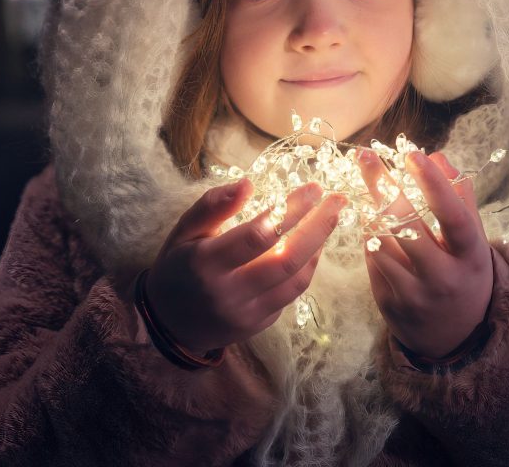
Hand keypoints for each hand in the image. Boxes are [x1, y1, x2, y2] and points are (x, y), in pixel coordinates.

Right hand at [146, 179, 345, 354]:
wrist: (169, 323)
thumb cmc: (178, 266)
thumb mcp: (184, 230)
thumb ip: (213, 205)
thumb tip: (249, 183)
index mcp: (207, 263)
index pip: (258, 235)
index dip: (290, 210)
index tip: (313, 187)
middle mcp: (229, 292)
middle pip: (287, 260)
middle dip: (319, 227)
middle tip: (338, 201)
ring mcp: (246, 314)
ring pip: (296, 281)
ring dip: (318, 248)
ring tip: (329, 219)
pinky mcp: (258, 326)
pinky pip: (291, 295)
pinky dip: (306, 268)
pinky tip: (312, 246)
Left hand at [357, 148, 492, 358]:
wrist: (456, 337)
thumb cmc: (464, 273)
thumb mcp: (473, 240)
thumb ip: (460, 198)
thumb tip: (438, 157)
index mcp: (471, 256)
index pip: (452, 216)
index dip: (433, 184)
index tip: (412, 154)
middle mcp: (443, 277)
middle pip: (406, 224)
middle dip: (382, 185)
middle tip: (364, 155)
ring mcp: (414, 294)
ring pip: (380, 240)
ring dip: (370, 209)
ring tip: (367, 187)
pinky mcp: (389, 304)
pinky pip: (371, 258)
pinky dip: (369, 235)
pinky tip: (370, 222)